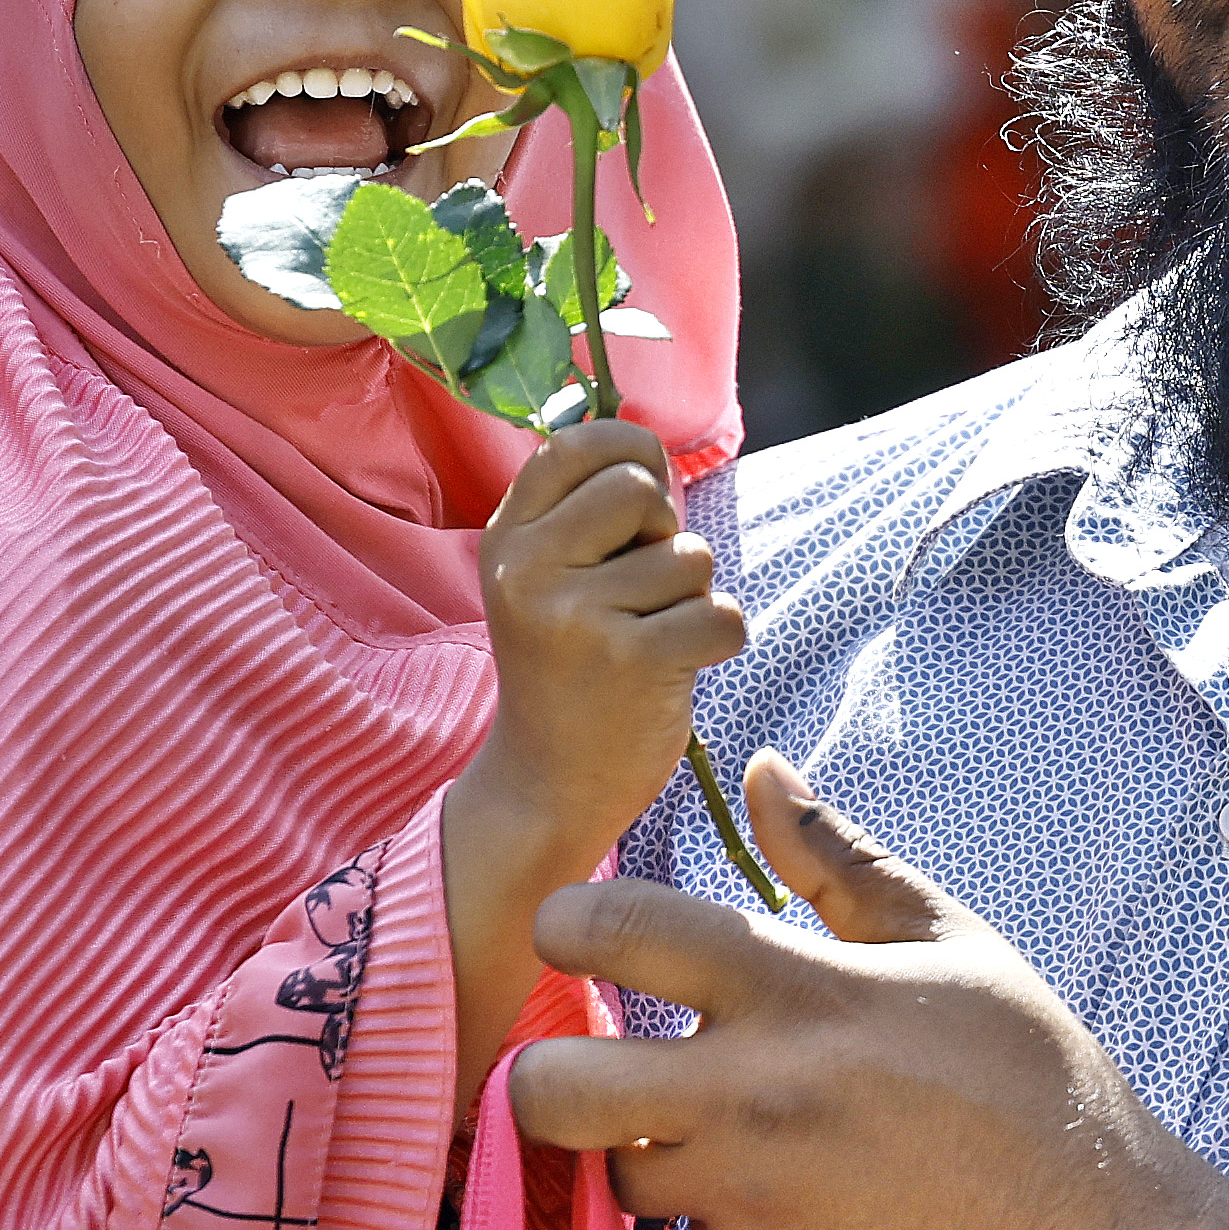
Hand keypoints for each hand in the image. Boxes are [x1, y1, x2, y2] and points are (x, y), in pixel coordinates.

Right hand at [443, 420, 741, 1105]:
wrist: (547, 789)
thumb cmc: (569, 672)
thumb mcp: (548, 581)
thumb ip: (587, 513)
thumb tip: (651, 440)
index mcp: (507, 540)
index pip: (579, 444)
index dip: (631, 452)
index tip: (644, 493)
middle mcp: (529, 570)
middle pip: (641, 489)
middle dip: (665, 533)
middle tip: (641, 590)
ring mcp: (576, 616)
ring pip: (690, 558)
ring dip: (691, 598)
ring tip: (648, 641)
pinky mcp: (631, 662)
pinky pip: (721, 614)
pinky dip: (719, 639)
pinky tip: (680, 670)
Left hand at [507, 754, 1228, 1229]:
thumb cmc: (1029, 1082)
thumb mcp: (950, 944)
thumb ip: (838, 860)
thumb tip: (761, 769)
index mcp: (799, 992)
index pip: (618, 930)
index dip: (567, 919)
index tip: (573, 928)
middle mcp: (756, 1097)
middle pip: (554, 1090)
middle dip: (544, 1075)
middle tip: (590, 1060)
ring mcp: (752, 1201)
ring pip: (617, 1175)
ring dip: (645, 1152)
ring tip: (722, 1127)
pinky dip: (722, 1218)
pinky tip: (796, 1195)